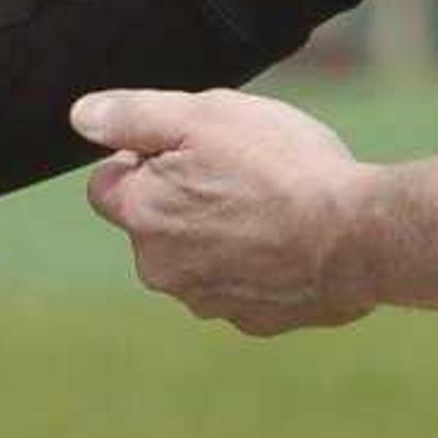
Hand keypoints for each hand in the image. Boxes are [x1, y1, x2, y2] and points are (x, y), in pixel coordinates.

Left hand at [72, 86, 373, 336]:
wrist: (356, 238)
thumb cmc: (282, 168)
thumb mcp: (204, 116)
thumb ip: (133, 115)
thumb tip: (80, 116)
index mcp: (141, 215)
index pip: (106, 184)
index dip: (142, 157)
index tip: (189, 148)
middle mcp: (160, 269)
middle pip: (152, 222)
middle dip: (182, 198)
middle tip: (238, 171)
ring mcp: (206, 302)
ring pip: (196, 256)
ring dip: (219, 232)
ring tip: (272, 205)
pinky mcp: (251, 321)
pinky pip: (240, 284)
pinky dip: (256, 264)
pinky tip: (291, 240)